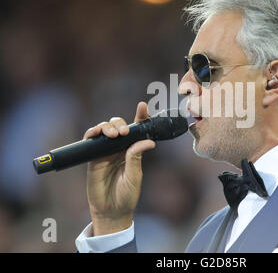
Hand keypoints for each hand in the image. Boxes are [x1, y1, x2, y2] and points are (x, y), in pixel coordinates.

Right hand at [84, 102, 154, 235]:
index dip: (140, 116)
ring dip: (109, 127)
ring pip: (105, 129)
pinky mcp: (92, 156)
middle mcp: (119, 147)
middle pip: (119, 125)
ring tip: (114, 136)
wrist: (111, 210)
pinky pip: (90, 139)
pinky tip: (96, 133)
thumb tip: (148, 141)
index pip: (137, 130)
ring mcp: (105, 150)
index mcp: (133, 150)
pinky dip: (92, 132)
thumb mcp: (134, 176)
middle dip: (121, 124)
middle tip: (124, 133)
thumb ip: (136, 158)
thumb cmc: (126, 195)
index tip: (142, 106)